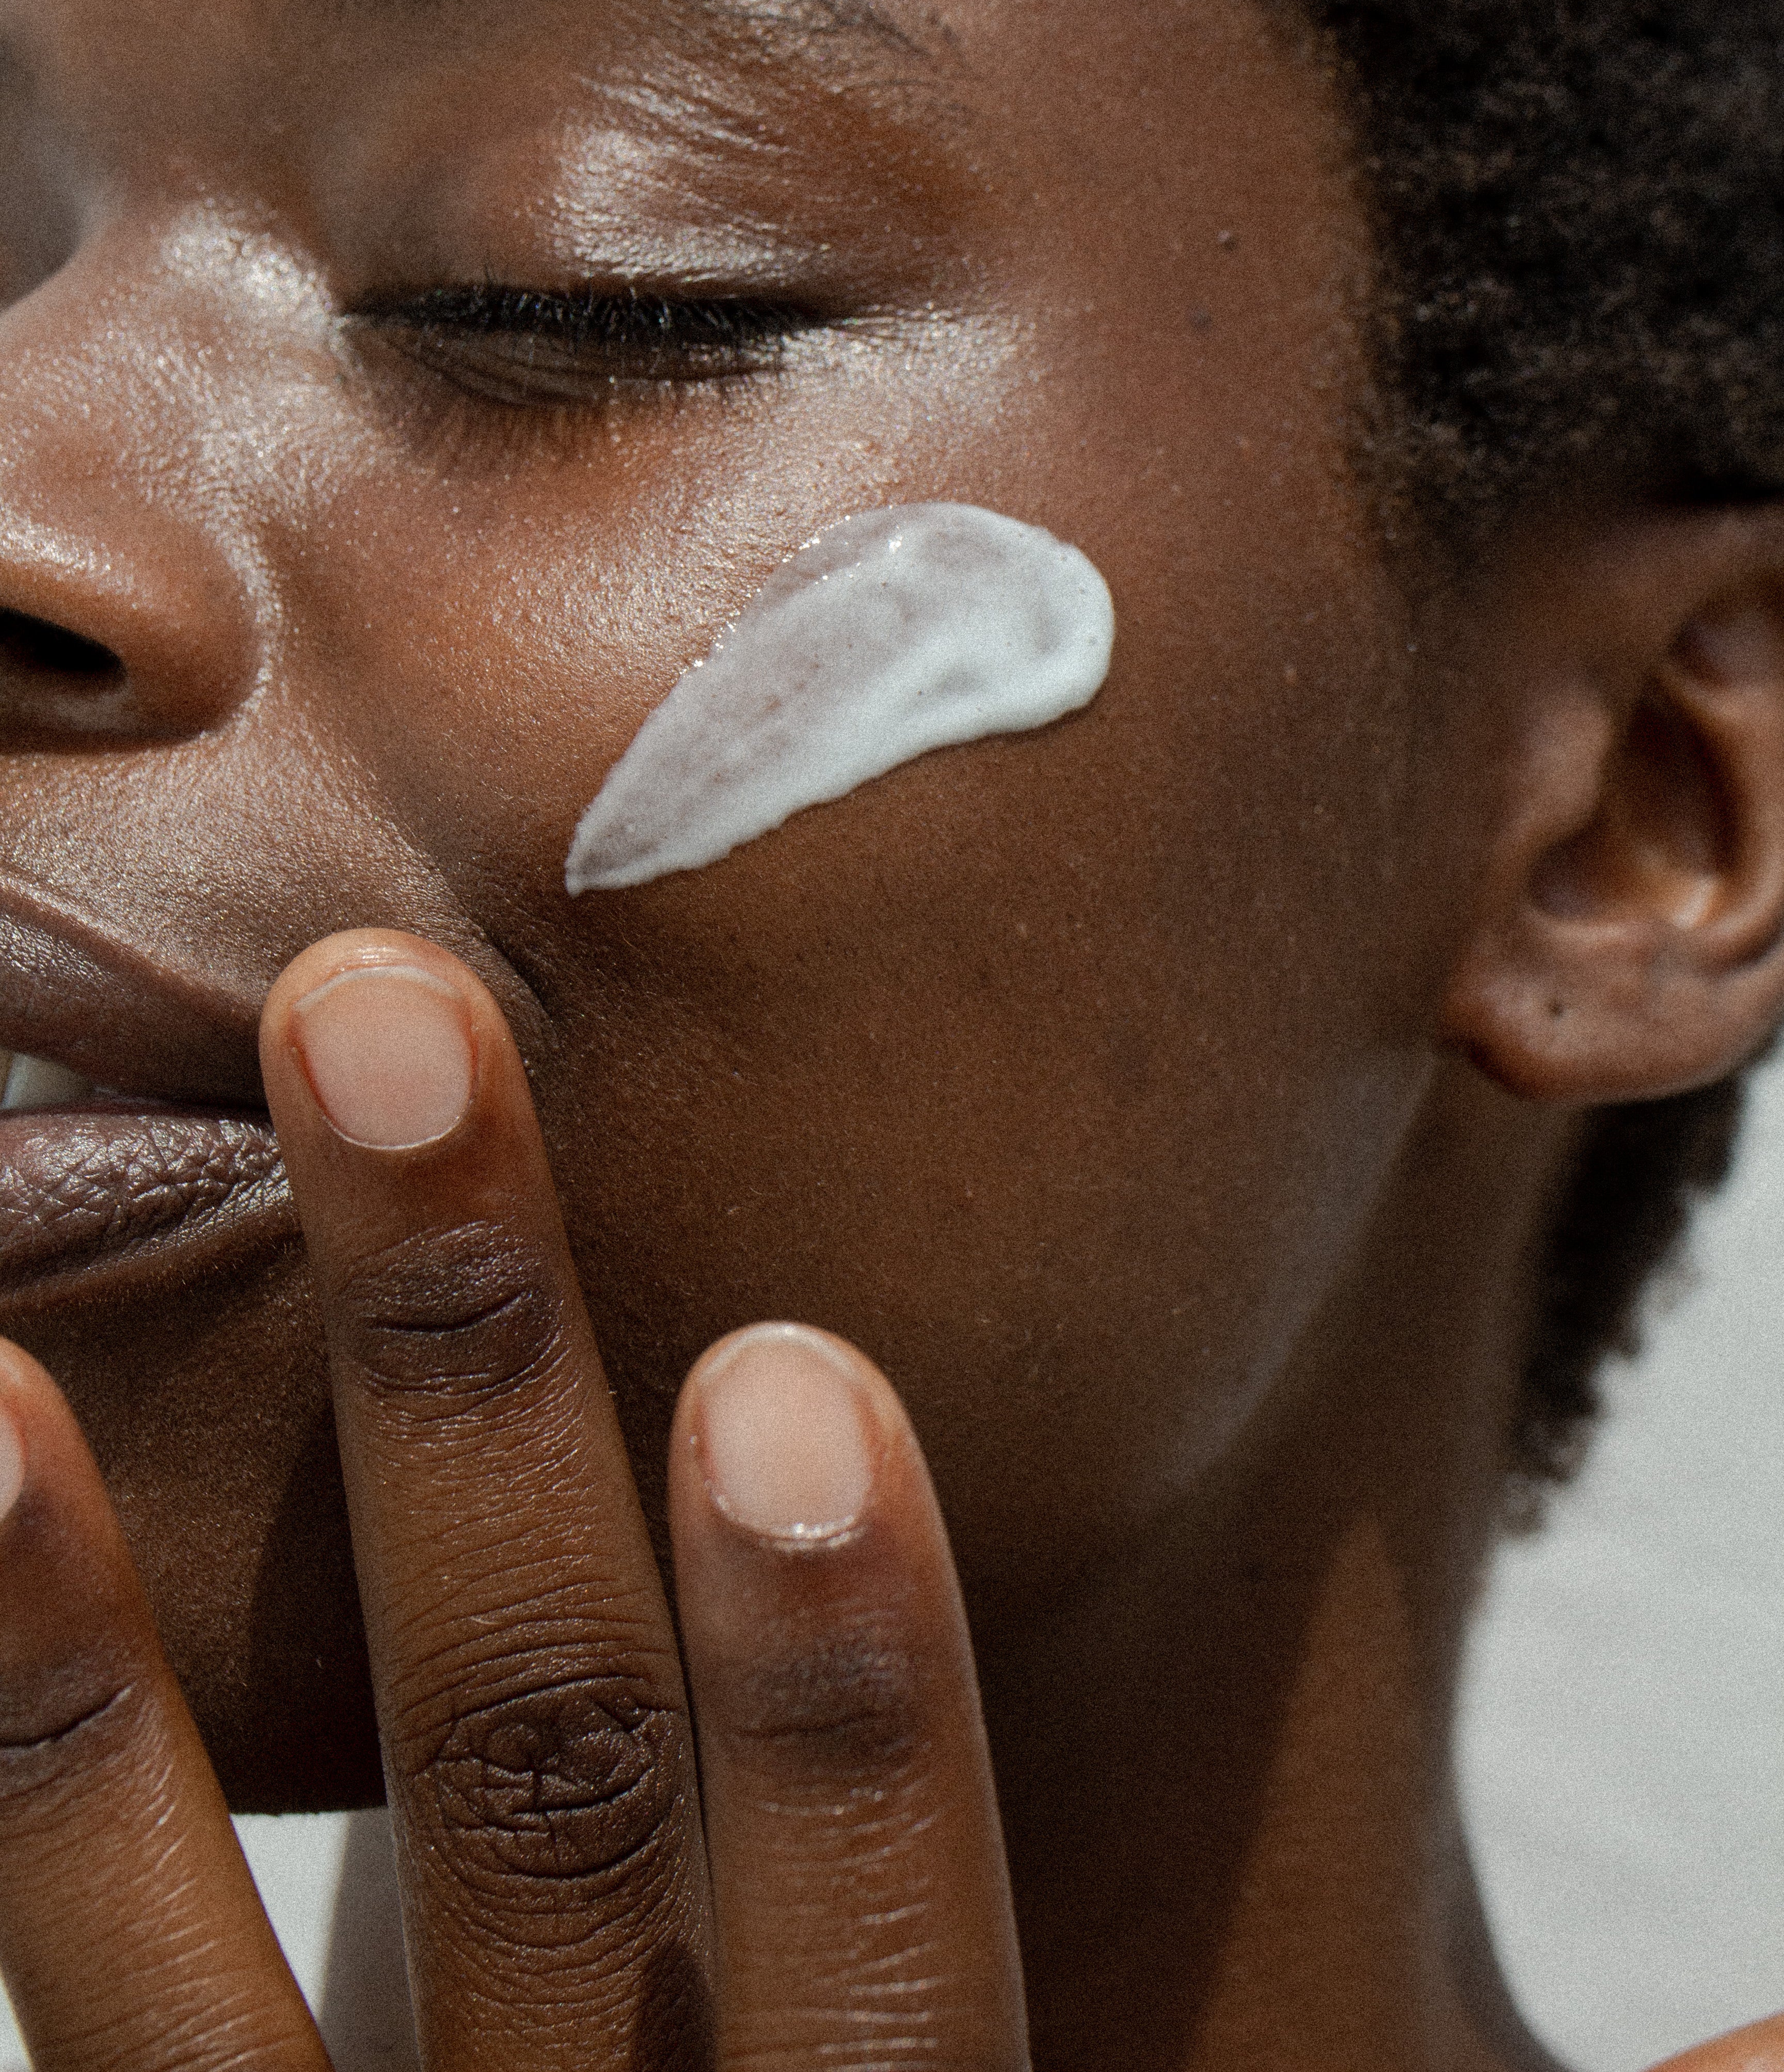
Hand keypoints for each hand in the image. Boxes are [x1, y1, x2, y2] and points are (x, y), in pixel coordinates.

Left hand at [0, 929, 1027, 2071]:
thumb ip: (879, 1955)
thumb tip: (954, 1510)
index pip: (886, 1995)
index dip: (847, 1706)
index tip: (795, 1369)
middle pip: (533, 1855)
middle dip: (465, 1425)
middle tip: (383, 1035)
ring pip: (158, 2017)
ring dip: (60, 1679)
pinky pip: (45, 2053)